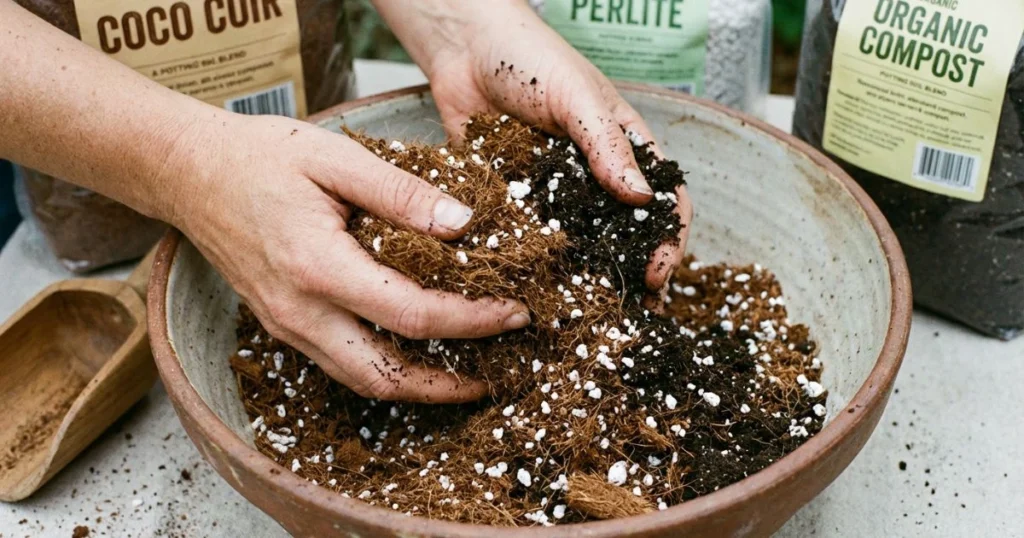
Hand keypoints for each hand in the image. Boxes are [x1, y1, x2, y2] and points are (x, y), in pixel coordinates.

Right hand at [167, 112, 530, 402]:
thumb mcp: (336, 158)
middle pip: (387, 377)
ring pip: (362, 381)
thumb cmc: (260, 157)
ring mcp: (287, 326)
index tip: (512, 311)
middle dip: (449, 384)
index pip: (413, 315)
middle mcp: (300, 312)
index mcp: (318, 267)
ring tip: (465, 374)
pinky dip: (386, 371)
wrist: (188, 172)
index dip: (472, 320)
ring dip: (418, 387)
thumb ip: (402, 192)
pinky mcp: (283, 325)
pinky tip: (415, 353)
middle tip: (497, 370)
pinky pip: (340, 365)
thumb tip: (463, 223)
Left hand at [379, 0, 692, 292]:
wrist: (463, 51)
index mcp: (624, 149)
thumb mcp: (577, 97)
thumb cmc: (529, 59)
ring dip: (586, 280)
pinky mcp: (515, 202)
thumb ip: (608, 145)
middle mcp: (594, 178)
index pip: (664, 202)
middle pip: (625, 234)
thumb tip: (642, 198)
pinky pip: (530, 239)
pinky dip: (537, 266)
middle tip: (631, 315)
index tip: (657, 275)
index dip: (668, 241)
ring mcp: (554, 193)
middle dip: (632, 274)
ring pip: (579, 246)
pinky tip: (536, 293)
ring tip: (588, 316)